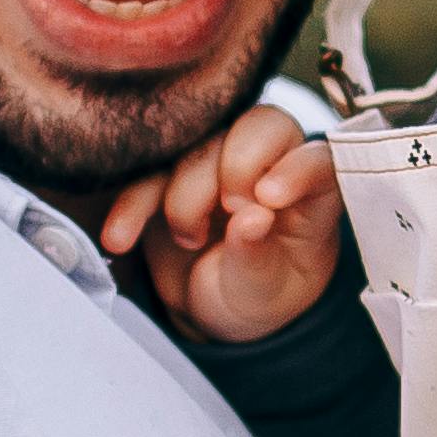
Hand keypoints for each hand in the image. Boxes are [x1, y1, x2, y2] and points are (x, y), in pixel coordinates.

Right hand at [95, 102, 338, 341]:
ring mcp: (218, 162)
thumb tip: (252, 220)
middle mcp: (269, 165)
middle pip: (261, 126)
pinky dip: (132, 204)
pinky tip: (120, 239)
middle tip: (229, 209)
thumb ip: (256, 258)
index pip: (317, 159)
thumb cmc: (253, 296)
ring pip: (201, 143)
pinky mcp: (170, 173)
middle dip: (238, 165)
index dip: (296, 168)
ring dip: (185, 196)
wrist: (208, 310)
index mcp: (309, 194)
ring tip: (189, 241)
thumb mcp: (260, 293)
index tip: (269, 198)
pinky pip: (147, 170)